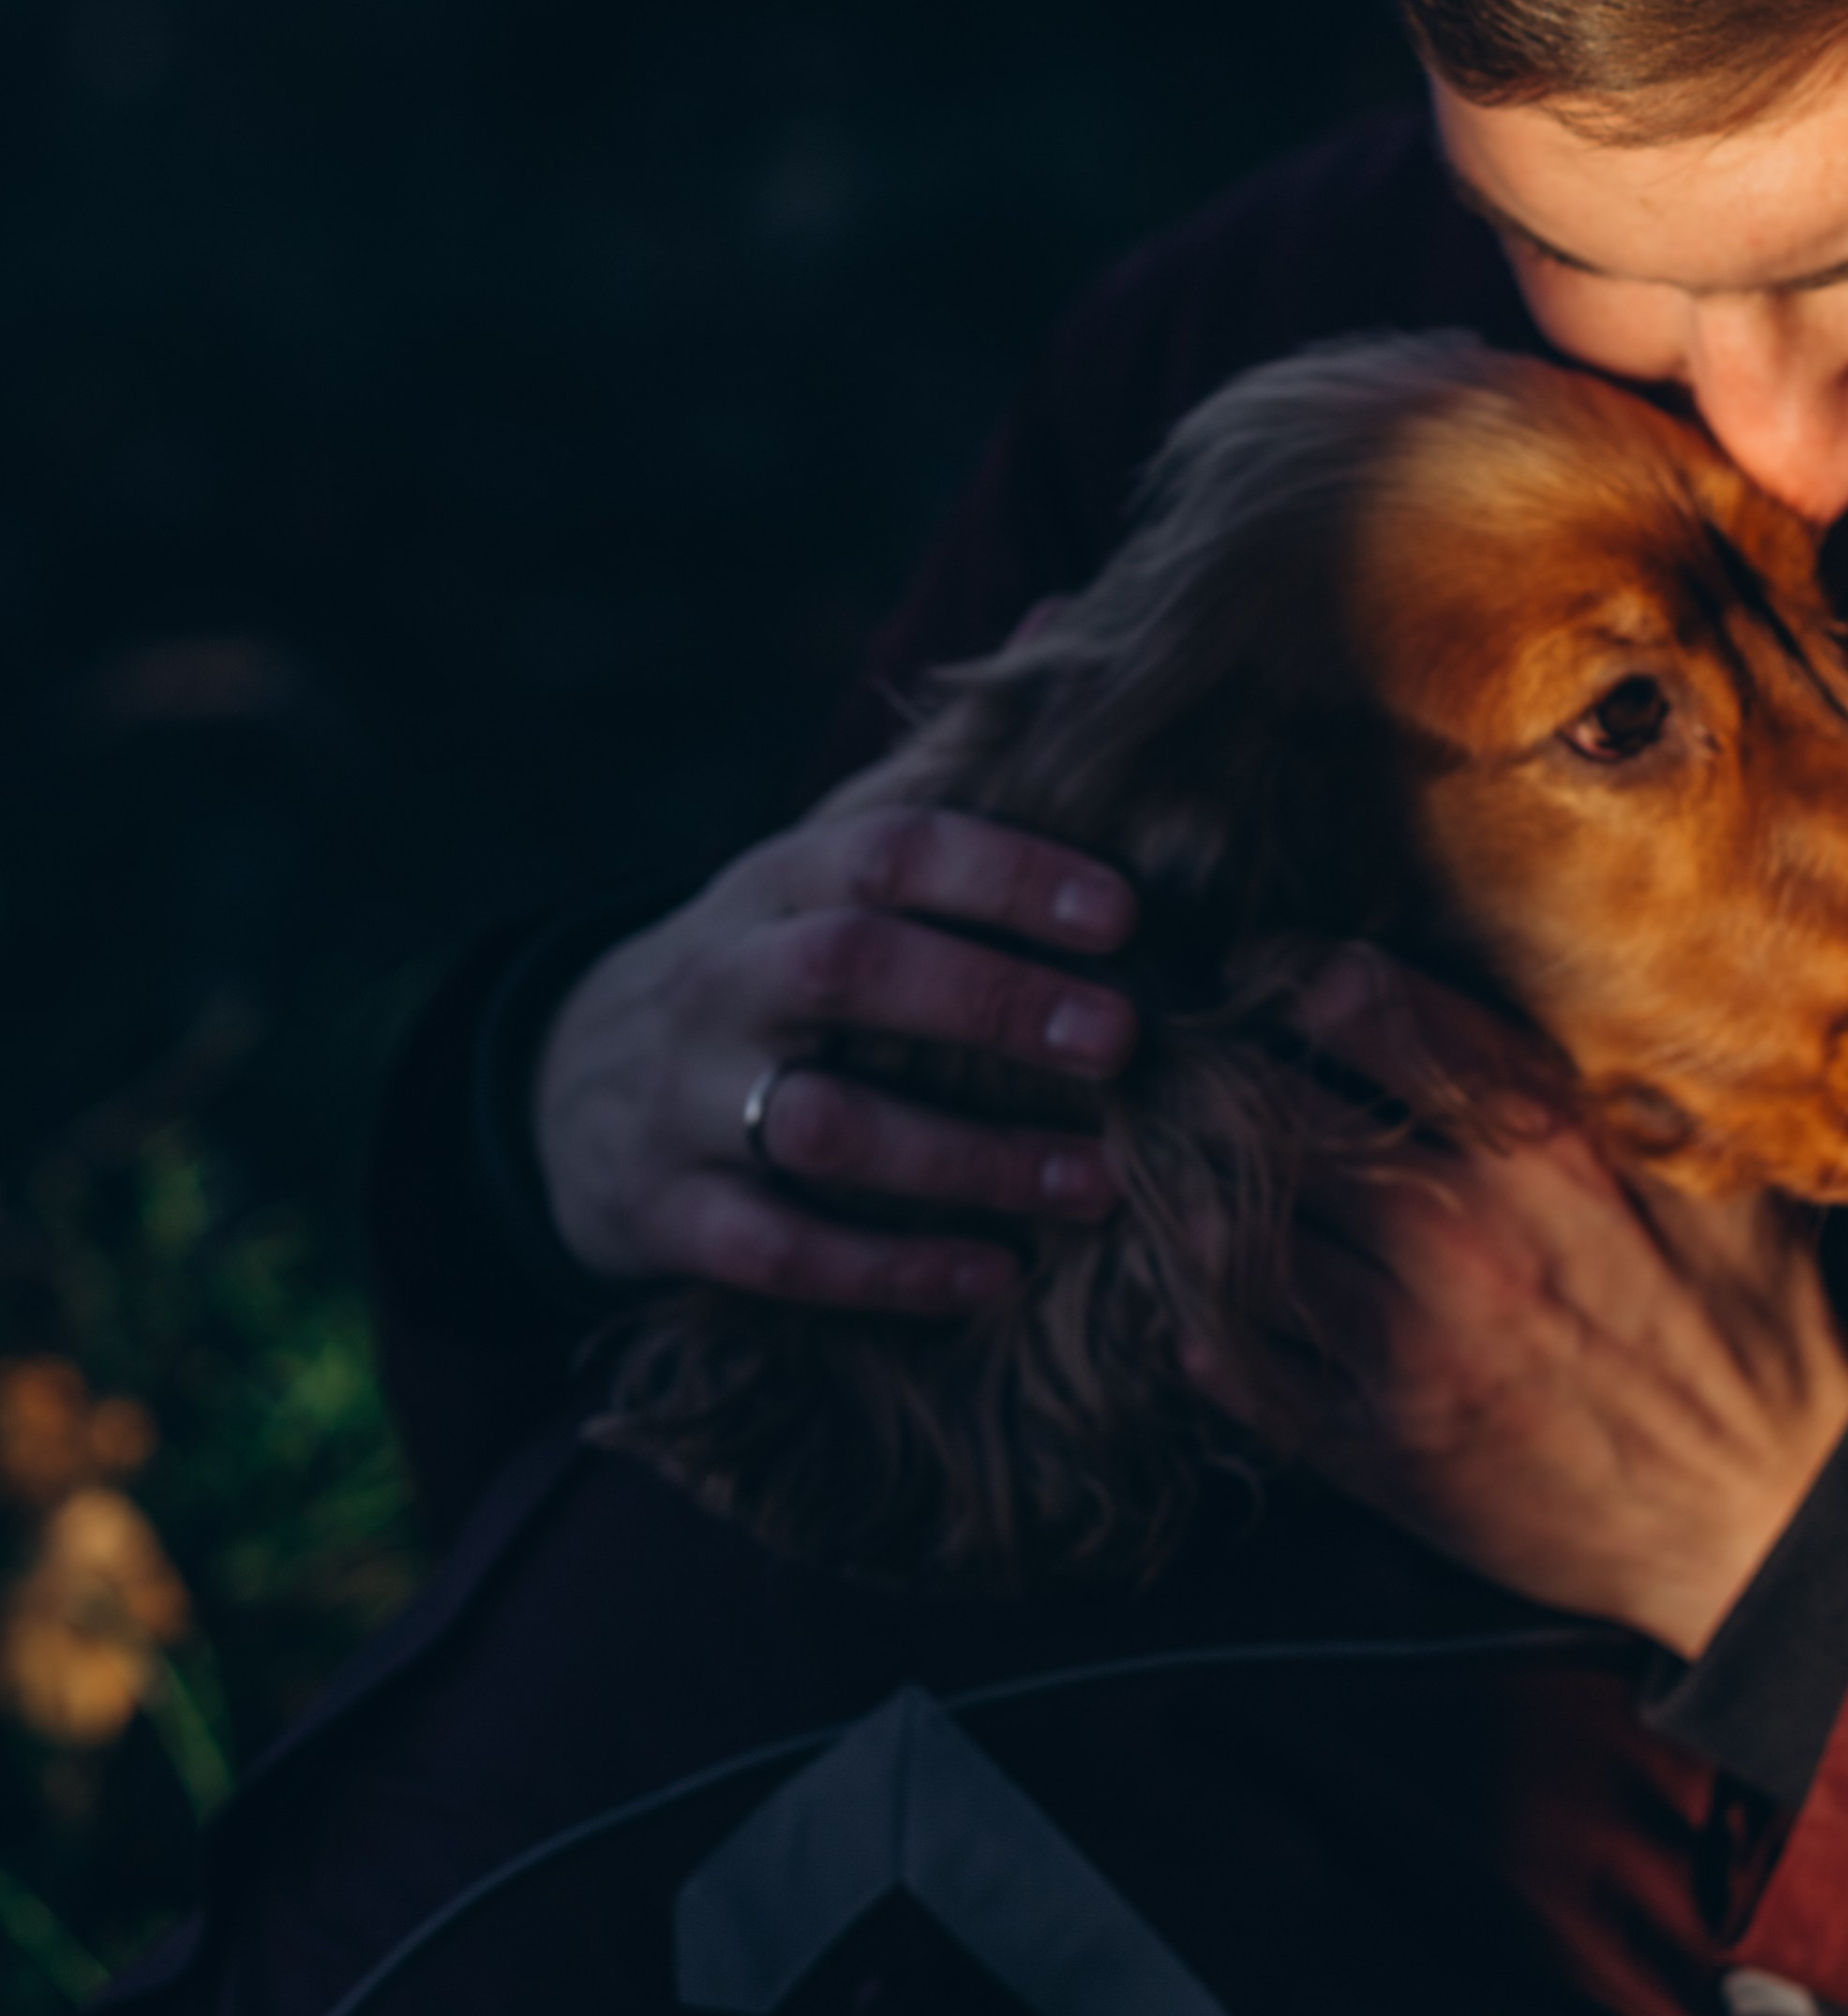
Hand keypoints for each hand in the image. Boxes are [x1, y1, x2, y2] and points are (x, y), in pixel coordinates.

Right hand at [532, 794, 1137, 1309]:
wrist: (558, 1086)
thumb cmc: (754, 979)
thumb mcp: (804, 892)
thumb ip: (925, 851)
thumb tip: (1088, 739)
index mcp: (774, 884)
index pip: (888, 850)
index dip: (1005, 872)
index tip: (1119, 914)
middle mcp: (723, 979)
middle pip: (853, 967)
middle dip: (994, 1000)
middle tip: (1121, 1041)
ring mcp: (684, 1098)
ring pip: (828, 1124)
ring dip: (973, 1157)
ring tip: (1095, 1183)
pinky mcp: (666, 1212)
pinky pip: (784, 1252)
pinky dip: (894, 1271)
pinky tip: (995, 1276)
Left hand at [1190, 957, 1847, 1654]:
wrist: (1765, 1514)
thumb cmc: (1747, 1323)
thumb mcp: (1710, 1166)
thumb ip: (1610, 1075)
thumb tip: (1537, 972)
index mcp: (1548, 1141)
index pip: (1369, 1006)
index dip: (1297, 974)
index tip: (1273, 975)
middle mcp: (1468, 1230)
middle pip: (1272, 1109)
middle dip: (1214, 1074)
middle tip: (1190, 1066)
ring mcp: (1417, 1347)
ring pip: (1235, 1235)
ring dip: (1187, 1197)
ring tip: (1174, 1172)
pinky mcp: (1387, 1452)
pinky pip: (1245, 1371)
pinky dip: (1199, 1328)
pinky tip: (1196, 1304)